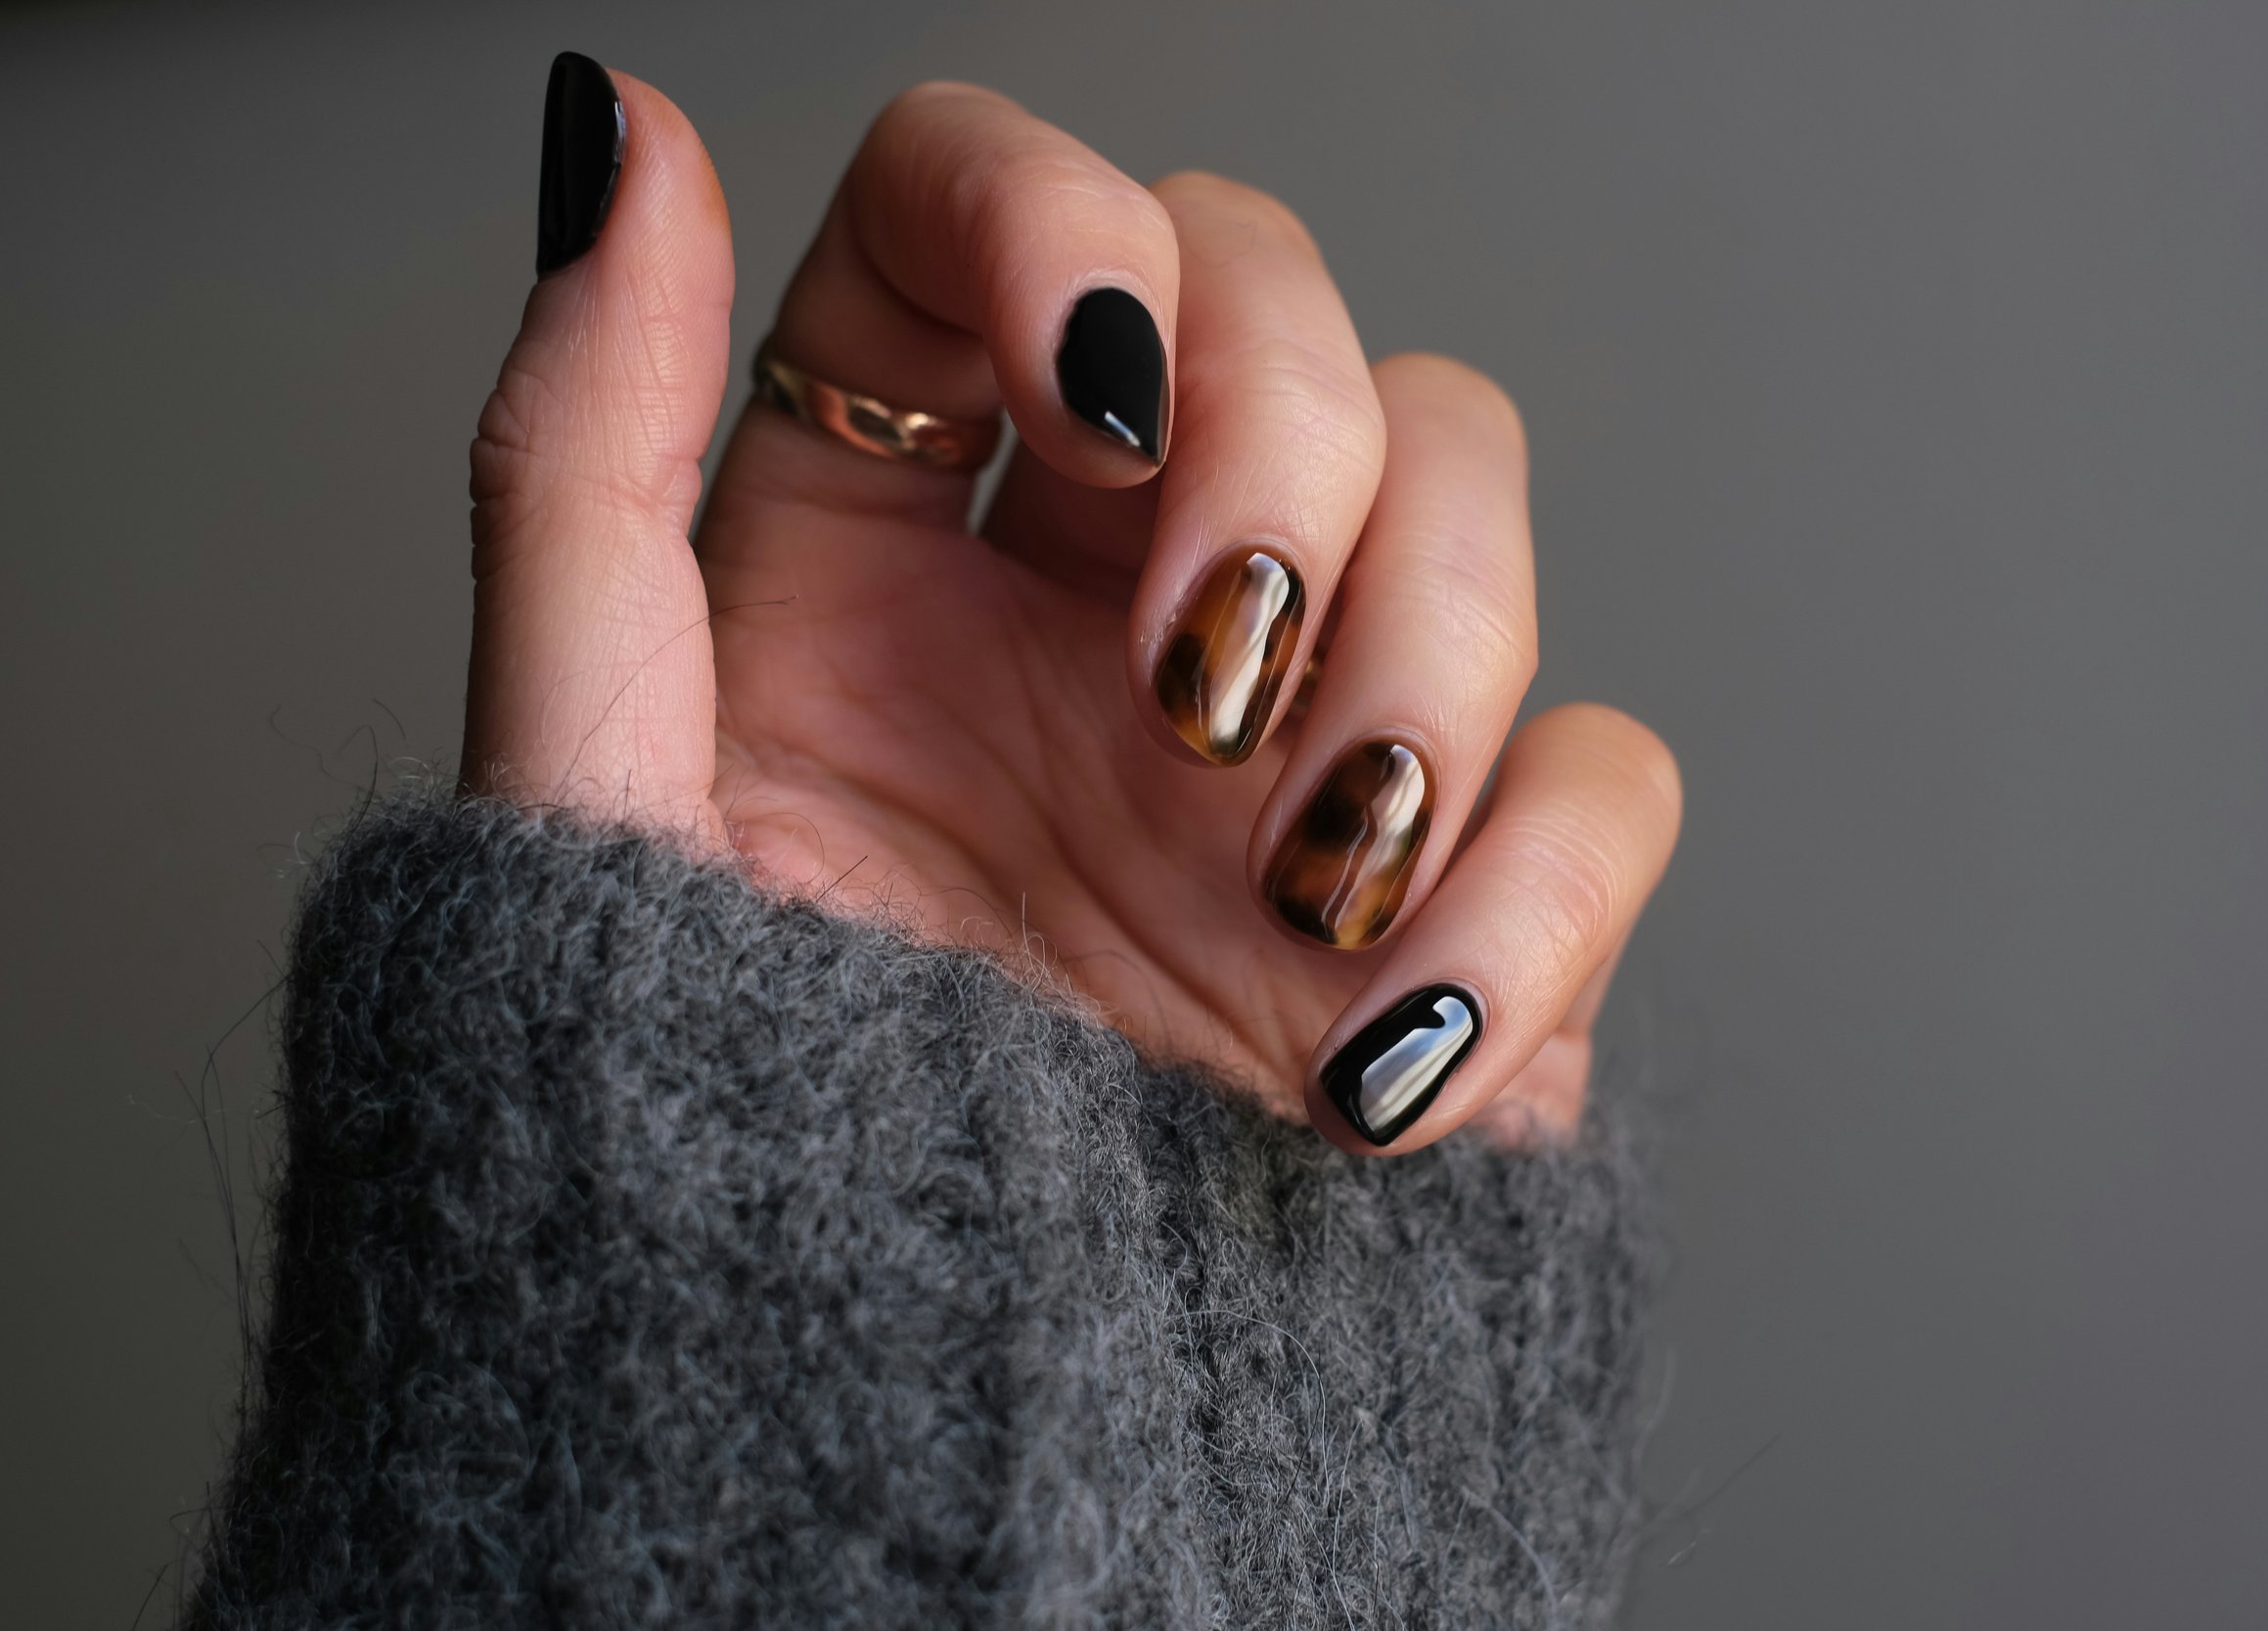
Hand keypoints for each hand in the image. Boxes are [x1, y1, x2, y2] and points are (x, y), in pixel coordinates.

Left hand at [463, 57, 1679, 1153]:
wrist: (901, 1439)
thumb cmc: (718, 1148)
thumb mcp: (596, 793)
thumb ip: (582, 457)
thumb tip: (617, 124)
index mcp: (883, 533)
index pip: (999, 203)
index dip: (1071, 229)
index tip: (1087, 400)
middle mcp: (1101, 592)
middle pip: (1282, 292)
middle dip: (1286, 445)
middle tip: (1195, 681)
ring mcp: (1297, 731)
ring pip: (1473, 480)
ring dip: (1423, 640)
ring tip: (1293, 859)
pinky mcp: (1457, 888)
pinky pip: (1606, 773)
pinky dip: (1536, 880)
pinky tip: (1382, 1041)